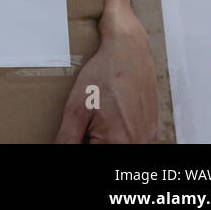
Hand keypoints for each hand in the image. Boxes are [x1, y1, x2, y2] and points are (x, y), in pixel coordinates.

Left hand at [56, 11, 159, 142]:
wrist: (129, 52)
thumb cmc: (104, 75)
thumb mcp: (76, 108)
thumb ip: (67, 138)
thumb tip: (56, 151)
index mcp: (117, 143)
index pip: (93, 156)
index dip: (81, 143)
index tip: (79, 132)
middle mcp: (138, 144)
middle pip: (108, 151)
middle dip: (92, 140)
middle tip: (90, 122)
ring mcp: (149, 138)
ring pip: (121, 148)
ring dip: (106, 139)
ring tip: (101, 118)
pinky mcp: (153, 131)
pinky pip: (135, 142)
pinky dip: (122, 136)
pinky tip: (114, 118)